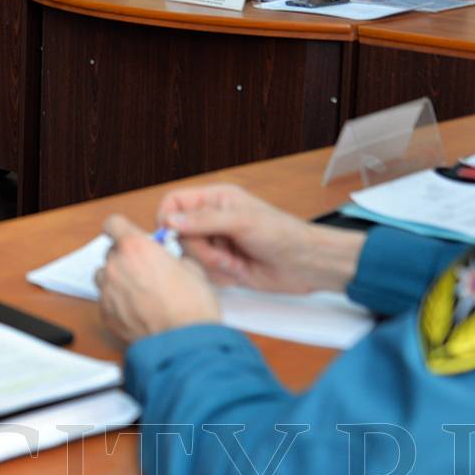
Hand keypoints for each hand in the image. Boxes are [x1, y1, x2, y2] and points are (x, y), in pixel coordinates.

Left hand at [95, 214, 219, 344]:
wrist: (184, 343)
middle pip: (110, 252)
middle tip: (144, 271)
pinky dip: (117, 303)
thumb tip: (169, 260)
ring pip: (104, 276)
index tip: (125, 234)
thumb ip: (171, 257)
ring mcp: (107, 290)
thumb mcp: (192, 269)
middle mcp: (116, 265)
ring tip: (139, 292)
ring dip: (117, 280)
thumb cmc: (191, 307)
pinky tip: (137, 311)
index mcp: (136, 247)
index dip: (120, 229)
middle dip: (125, 258)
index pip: (113, 224)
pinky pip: (106, 301)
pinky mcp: (105, 314)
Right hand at [155, 184, 364, 294]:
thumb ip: (203, 220)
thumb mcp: (241, 221)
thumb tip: (171, 220)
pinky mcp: (223, 266)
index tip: (173, 236)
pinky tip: (239, 270)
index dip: (168, 218)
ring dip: (211, 263)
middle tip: (220, 253)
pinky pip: (205, 272)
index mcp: (215, 199)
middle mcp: (212, 220)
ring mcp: (217, 243)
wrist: (306, 265)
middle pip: (179, 234)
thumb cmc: (283, 234)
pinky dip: (220, 275)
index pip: (174, 202)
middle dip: (198, 248)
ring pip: (191, 256)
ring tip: (235, 262)